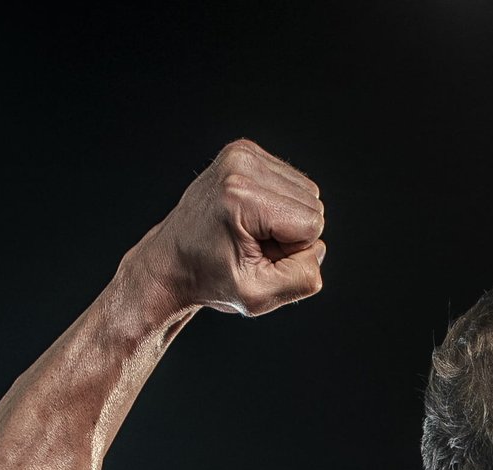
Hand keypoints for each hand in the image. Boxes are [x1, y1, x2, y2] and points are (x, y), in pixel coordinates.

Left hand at [145, 140, 325, 317]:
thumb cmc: (212, 279)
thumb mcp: (257, 296)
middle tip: (255, 247)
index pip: (312, 223)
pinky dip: (278, 206)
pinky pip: (292, 182)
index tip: (259, 257)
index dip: (293, 251)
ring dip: (286, 220)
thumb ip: (301, 278)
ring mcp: (242, 152)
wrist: (173, 260)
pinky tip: (250, 218)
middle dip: (291, 234)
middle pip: (313, 203)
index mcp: (242, 195)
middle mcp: (242, 163)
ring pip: (307, 192)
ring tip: (251, 233)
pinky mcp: (245, 151)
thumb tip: (318, 247)